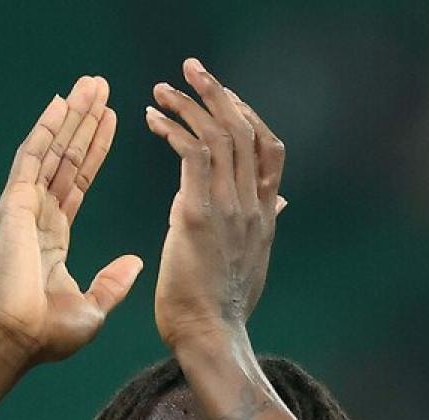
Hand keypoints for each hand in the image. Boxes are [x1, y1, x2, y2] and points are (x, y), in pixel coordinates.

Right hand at [0, 76, 143, 364]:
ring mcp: (24, 209)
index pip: (77, 184)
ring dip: (71, 117)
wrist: (17, 339)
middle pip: (65, 159)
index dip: (94, 152)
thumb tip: (135, 262)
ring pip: (52, 151)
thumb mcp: (93, 308)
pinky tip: (61, 103)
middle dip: (84, 123)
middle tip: (101, 88)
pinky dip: (47, 129)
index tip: (112, 123)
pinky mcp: (15, 204)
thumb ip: (112, 283)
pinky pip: (33, 158)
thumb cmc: (48, 334)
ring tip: (90, 85)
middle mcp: (37, 219)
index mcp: (52, 241)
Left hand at [146, 59, 285, 350]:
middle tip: (190, 71)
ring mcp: (229, 210)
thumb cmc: (221, 313)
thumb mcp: (253, 264)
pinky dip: (172, 130)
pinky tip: (152, 120)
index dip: (247, 117)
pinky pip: (192, 155)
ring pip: (218, 135)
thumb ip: (261, 228)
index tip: (223, 99)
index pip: (268, 149)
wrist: (211, 339)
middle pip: (245, 130)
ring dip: (189, 104)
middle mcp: (252, 206)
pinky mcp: (198, 216)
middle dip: (217, 94)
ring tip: (162, 90)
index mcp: (264, 217)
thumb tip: (277, 202)